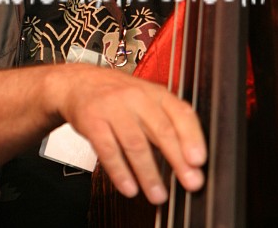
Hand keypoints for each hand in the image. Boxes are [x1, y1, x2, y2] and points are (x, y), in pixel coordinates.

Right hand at [46, 64, 206, 204]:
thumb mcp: (146, 99)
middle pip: (161, 129)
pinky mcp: (92, 121)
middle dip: (177, 159)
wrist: (78, 83)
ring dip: (149, 173)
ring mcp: (112, 107)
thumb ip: (167, 122)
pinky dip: (120, 172)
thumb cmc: (117, 95)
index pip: (179, 111)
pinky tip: (129, 187)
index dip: (192, 136)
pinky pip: (108, 150)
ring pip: (135, 143)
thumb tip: (191, 158)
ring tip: (158, 195)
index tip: (199, 160)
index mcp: (154, 92)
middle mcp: (135, 97)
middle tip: (189, 182)